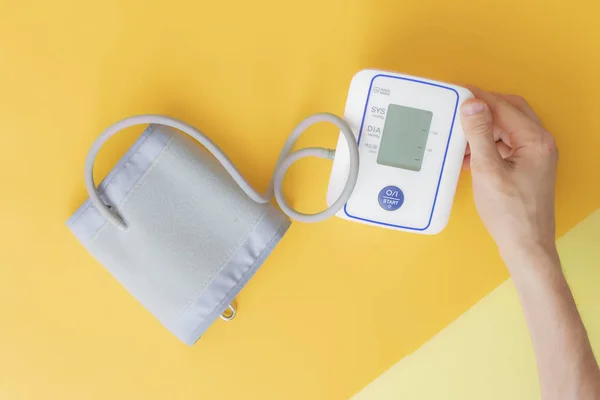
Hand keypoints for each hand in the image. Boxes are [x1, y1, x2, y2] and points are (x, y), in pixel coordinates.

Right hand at [460, 88, 558, 263]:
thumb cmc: (510, 213)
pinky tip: (468, 154)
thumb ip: (479, 135)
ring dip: (484, 128)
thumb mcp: (488, 170)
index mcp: (535, 140)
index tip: (457, 93)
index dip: (479, 98)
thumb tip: (473, 105)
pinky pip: (506, 145)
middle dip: (483, 108)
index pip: (503, 107)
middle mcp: (540, 144)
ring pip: (507, 128)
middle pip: (510, 112)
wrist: (525, 244)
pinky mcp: (527, 167)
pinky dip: (487, 144)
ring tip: (460, 133)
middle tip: (459, 108)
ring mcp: (535, 156)